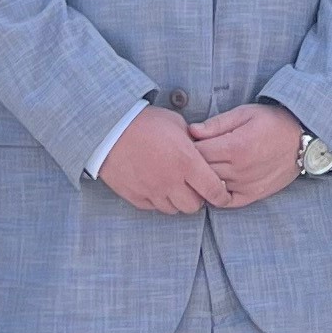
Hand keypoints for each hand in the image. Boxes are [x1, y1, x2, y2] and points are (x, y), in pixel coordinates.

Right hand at [97, 106, 231, 212]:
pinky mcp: (136, 197)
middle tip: (194, 187)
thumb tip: (203, 151)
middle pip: (194, 206)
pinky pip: (154, 207)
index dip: (221, 196)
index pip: (214, 190)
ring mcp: (152, 191)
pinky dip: (158, 200)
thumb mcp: (177, 124)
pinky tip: (156, 186)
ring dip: (177, 200)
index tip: (221, 195)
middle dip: (198, 198)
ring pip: (174, 210)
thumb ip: (193, 141)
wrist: (110, 129)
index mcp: (187, 162)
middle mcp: (171, 181)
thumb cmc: (146, 122)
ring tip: (174, 186)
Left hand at [189, 102, 305, 204]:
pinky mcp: (253, 195)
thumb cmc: (273, 122)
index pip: (197, 153)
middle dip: (193, 163)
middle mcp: (239, 169)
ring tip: (204, 167)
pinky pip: (226, 201)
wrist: (303, 139)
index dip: (188, 147)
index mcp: (235, 146)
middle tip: (191, 155)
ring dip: (203, 178)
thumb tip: (191, 131)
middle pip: (201, 172)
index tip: (187, 142)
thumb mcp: (245, 113)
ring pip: (211, 187)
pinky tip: (216, 182)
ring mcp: (246, 185)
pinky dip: (216, 194)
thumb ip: (217, 124)